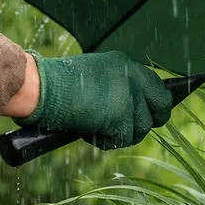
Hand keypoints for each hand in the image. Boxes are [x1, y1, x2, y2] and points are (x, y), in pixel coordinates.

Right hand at [12, 51, 172, 149]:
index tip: (152, 114)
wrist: (43, 88)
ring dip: (121, 133)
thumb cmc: (59, 83)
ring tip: (96, 127)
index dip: (157, 105)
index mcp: (127, 64)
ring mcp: (129, 98)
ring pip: (142, 128)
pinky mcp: (121, 118)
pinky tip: (88, 132)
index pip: (159, 87)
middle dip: (148, 121)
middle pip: (162, 108)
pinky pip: (122, 139)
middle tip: (129, 128)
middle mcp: (134, 78)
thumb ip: (119, 86)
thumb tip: (137, 107)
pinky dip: (105, 141)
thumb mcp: (97, 74)